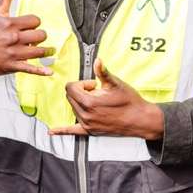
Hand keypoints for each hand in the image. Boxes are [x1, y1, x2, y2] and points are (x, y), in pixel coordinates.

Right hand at [0, 0, 51, 78]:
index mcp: (10, 23)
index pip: (35, 21)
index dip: (34, 23)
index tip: (30, 26)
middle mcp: (13, 38)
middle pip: (40, 35)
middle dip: (39, 37)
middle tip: (35, 38)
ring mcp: (13, 53)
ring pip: (38, 51)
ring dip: (44, 51)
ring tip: (45, 50)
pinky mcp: (12, 66)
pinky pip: (30, 69)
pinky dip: (41, 71)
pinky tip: (49, 72)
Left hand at [50, 58, 164, 137]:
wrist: (140, 120)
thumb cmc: (130, 101)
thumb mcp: (116, 84)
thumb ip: (103, 72)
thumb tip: (97, 60)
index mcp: (89, 102)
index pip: (71, 87)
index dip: (82, 83)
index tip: (94, 84)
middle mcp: (85, 115)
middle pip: (70, 97)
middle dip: (80, 91)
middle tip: (97, 91)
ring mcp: (87, 125)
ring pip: (73, 108)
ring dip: (81, 102)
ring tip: (98, 102)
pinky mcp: (90, 132)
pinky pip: (72, 132)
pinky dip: (61, 131)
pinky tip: (51, 132)